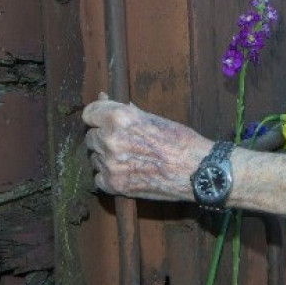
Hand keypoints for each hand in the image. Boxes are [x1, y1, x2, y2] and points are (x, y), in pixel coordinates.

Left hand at [82, 93, 212, 201]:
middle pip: (91, 136)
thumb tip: (106, 99)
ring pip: (95, 157)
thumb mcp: (154, 118)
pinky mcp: (114, 184)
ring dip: (106, 157)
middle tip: (125, 142)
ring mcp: (110, 164)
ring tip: (130, 158)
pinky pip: (99, 177)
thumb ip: (126, 112)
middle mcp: (110, 139)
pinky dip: (109, 176)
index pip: (89, 113)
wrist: (196, 171)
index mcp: (119, 118)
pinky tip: (127, 172)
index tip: (101, 120)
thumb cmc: (180, 141)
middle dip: (104, 137)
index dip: (96, 116)